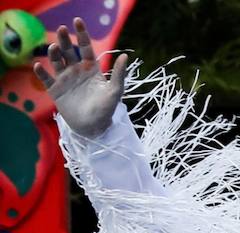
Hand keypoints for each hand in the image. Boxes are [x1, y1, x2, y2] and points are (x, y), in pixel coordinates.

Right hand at [33, 18, 128, 137]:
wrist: (94, 128)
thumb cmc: (106, 110)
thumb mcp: (115, 91)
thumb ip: (119, 74)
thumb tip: (126, 55)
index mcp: (91, 69)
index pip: (86, 47)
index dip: (82, 34)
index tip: (77, 21)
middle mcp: (77, 71)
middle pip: (69, 51)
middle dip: (65, 39)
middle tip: (62, 29)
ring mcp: (65, 79)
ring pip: (57, 61)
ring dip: (54, 53)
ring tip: (54, 47)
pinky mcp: (55, 90)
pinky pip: (46, 78)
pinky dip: (41, 72)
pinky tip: (38, 65)